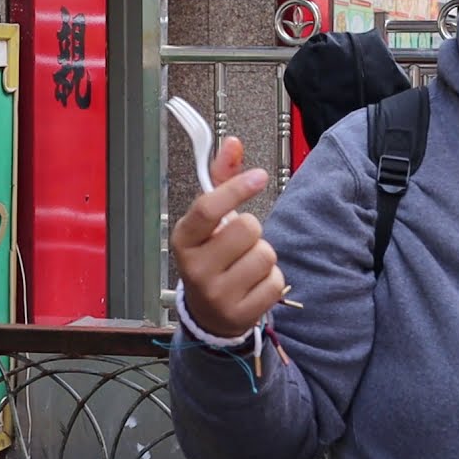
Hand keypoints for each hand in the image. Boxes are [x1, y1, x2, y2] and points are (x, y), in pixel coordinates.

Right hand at [170, 137, 284, 337]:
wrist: (210, 313)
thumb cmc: (213, 257)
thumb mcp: (211, 222)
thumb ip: (222, 179)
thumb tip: (232, 143)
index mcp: (184, 239)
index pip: (208, 208)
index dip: (236, 188)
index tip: (259, 176)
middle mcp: (195, 268)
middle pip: (247, 228)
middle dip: (252, 232)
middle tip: (240, 244)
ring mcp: (216, 294)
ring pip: (265, 255)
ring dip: (263, 257)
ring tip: (246, 266)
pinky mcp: (239, 315)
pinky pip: (275, 282)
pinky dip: (271, 281)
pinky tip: (253, 286)